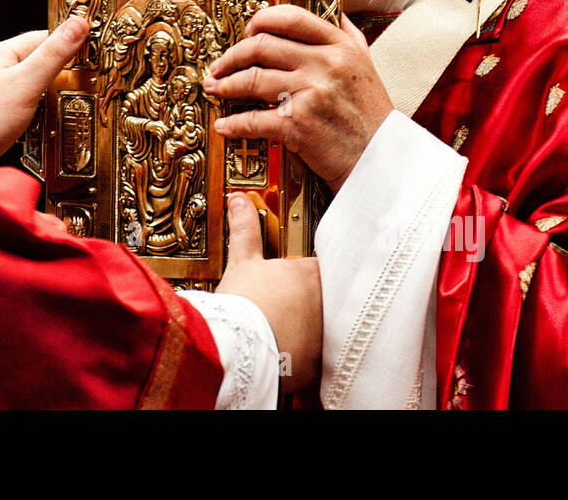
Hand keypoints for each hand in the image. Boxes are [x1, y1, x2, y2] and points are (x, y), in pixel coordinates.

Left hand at [0, 16, 88, 164]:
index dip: (73, 43)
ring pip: (38, 90)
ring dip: (55, 100)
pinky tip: (53, 128)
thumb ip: (53, 55)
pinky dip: (43, 118)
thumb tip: (78, 24)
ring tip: (76, 109)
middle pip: (43, 64)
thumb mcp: (25, 83)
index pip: (47, 37)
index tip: (97, 53)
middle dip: (68, 76)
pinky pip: (30, 111)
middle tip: (93, 86)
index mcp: (4, 52)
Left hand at [201, 5, 392, 191]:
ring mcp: (312, 93)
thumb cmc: (371, 118)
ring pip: (252, 78)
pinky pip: (253, 119)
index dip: (260, 21)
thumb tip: (333, 13)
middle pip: (262, 45)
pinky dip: (233, 124)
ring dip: (225, 85)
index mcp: (342, 46)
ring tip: (215, 89)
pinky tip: (224, 126)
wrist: (382, 162)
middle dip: (232, 56)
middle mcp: (326, 64)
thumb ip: (348, 37)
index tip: (246, 32)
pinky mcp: (298, 124)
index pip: (291, 17)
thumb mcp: (367, 67)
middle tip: (219, 66)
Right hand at [216, 193, 321, 394]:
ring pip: (328, 329)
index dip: (311, 273)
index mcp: (311, 274)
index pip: (322, 268)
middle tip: (293, 307)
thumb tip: (239, 200)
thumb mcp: (242, 262)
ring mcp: (325, 336)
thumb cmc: (242, 303)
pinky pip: (320, 360)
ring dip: (315, 330)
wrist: (237, 350)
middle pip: (331, 298)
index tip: (298, 279)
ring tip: (291, 333)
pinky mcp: (318, 366)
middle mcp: (326, 304)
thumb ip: (246, 229)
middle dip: (317, 302)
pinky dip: (309, 358)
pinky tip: (291, 357)